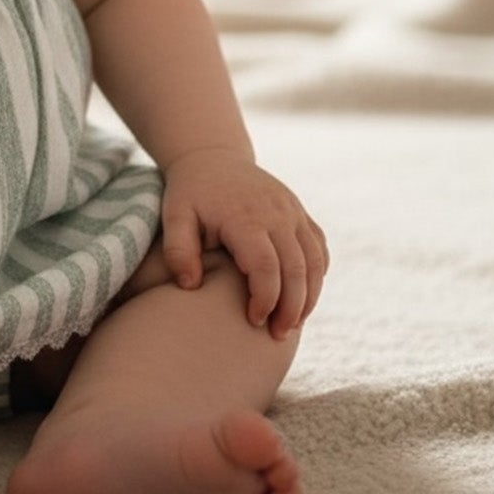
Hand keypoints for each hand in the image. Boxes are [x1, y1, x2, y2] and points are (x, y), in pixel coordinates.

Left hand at [159, 153, 328, 338]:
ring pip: (315, 261)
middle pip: (297, 269)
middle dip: (292, 307)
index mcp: (245, 216)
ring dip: (309, 297)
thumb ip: (178, 251)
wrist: (212, 158)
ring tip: (292, 325)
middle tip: (278, 335)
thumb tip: (190, 286)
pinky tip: (303, 298)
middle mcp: (277, 213)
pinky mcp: (300, 213)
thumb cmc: (190, 194)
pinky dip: (316, 276)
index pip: (266, 266)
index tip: (253, 321)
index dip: (265, 299)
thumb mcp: (174, 217)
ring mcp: (293, 211)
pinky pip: (318, 249)